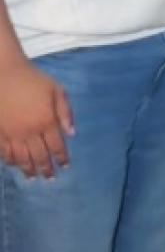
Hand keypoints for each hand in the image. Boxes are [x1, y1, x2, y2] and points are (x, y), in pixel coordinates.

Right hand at [0, 59, 73, 177]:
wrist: (4, 73)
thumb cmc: (33, 79)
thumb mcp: (56, 90)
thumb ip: (65, 112)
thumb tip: (71, 133)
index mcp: (46, 121)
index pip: (56, 146)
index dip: (61, 158)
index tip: (65, 166)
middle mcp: (29, 131)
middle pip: (39, 156)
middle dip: (46, 169)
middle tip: (50, 178)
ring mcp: (12, 134)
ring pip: (21, 158)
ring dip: (28, 169)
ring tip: (33, 177)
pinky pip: (4, 152)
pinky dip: (10, 161)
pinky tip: (14, 165)